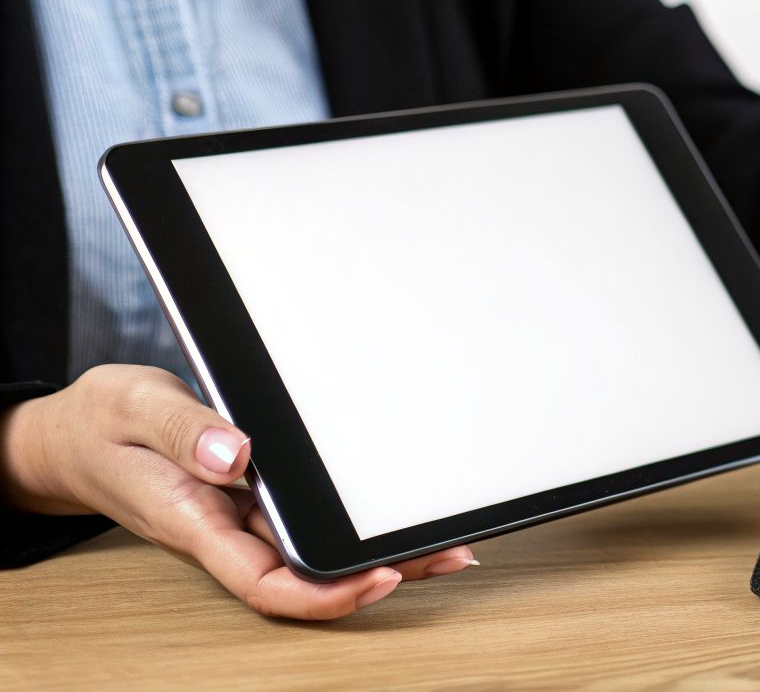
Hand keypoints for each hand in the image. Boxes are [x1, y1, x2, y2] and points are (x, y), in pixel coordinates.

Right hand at [0, 365, 474, 619]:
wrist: (73, 433)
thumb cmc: (100, 423)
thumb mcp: (134, 407)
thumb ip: (186, 430)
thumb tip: (238, 454)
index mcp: (192, 518)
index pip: (262, 579)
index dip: (324, 592)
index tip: (380, 577)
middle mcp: (222, 526)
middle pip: (306, 572)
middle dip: (377, 574)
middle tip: (447, 555)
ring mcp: (238, 515)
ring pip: (314, 548)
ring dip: (378, 551)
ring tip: (446, 543)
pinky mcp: (250, 494)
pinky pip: (305, 518)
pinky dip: (351, 521)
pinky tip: (395, 513)